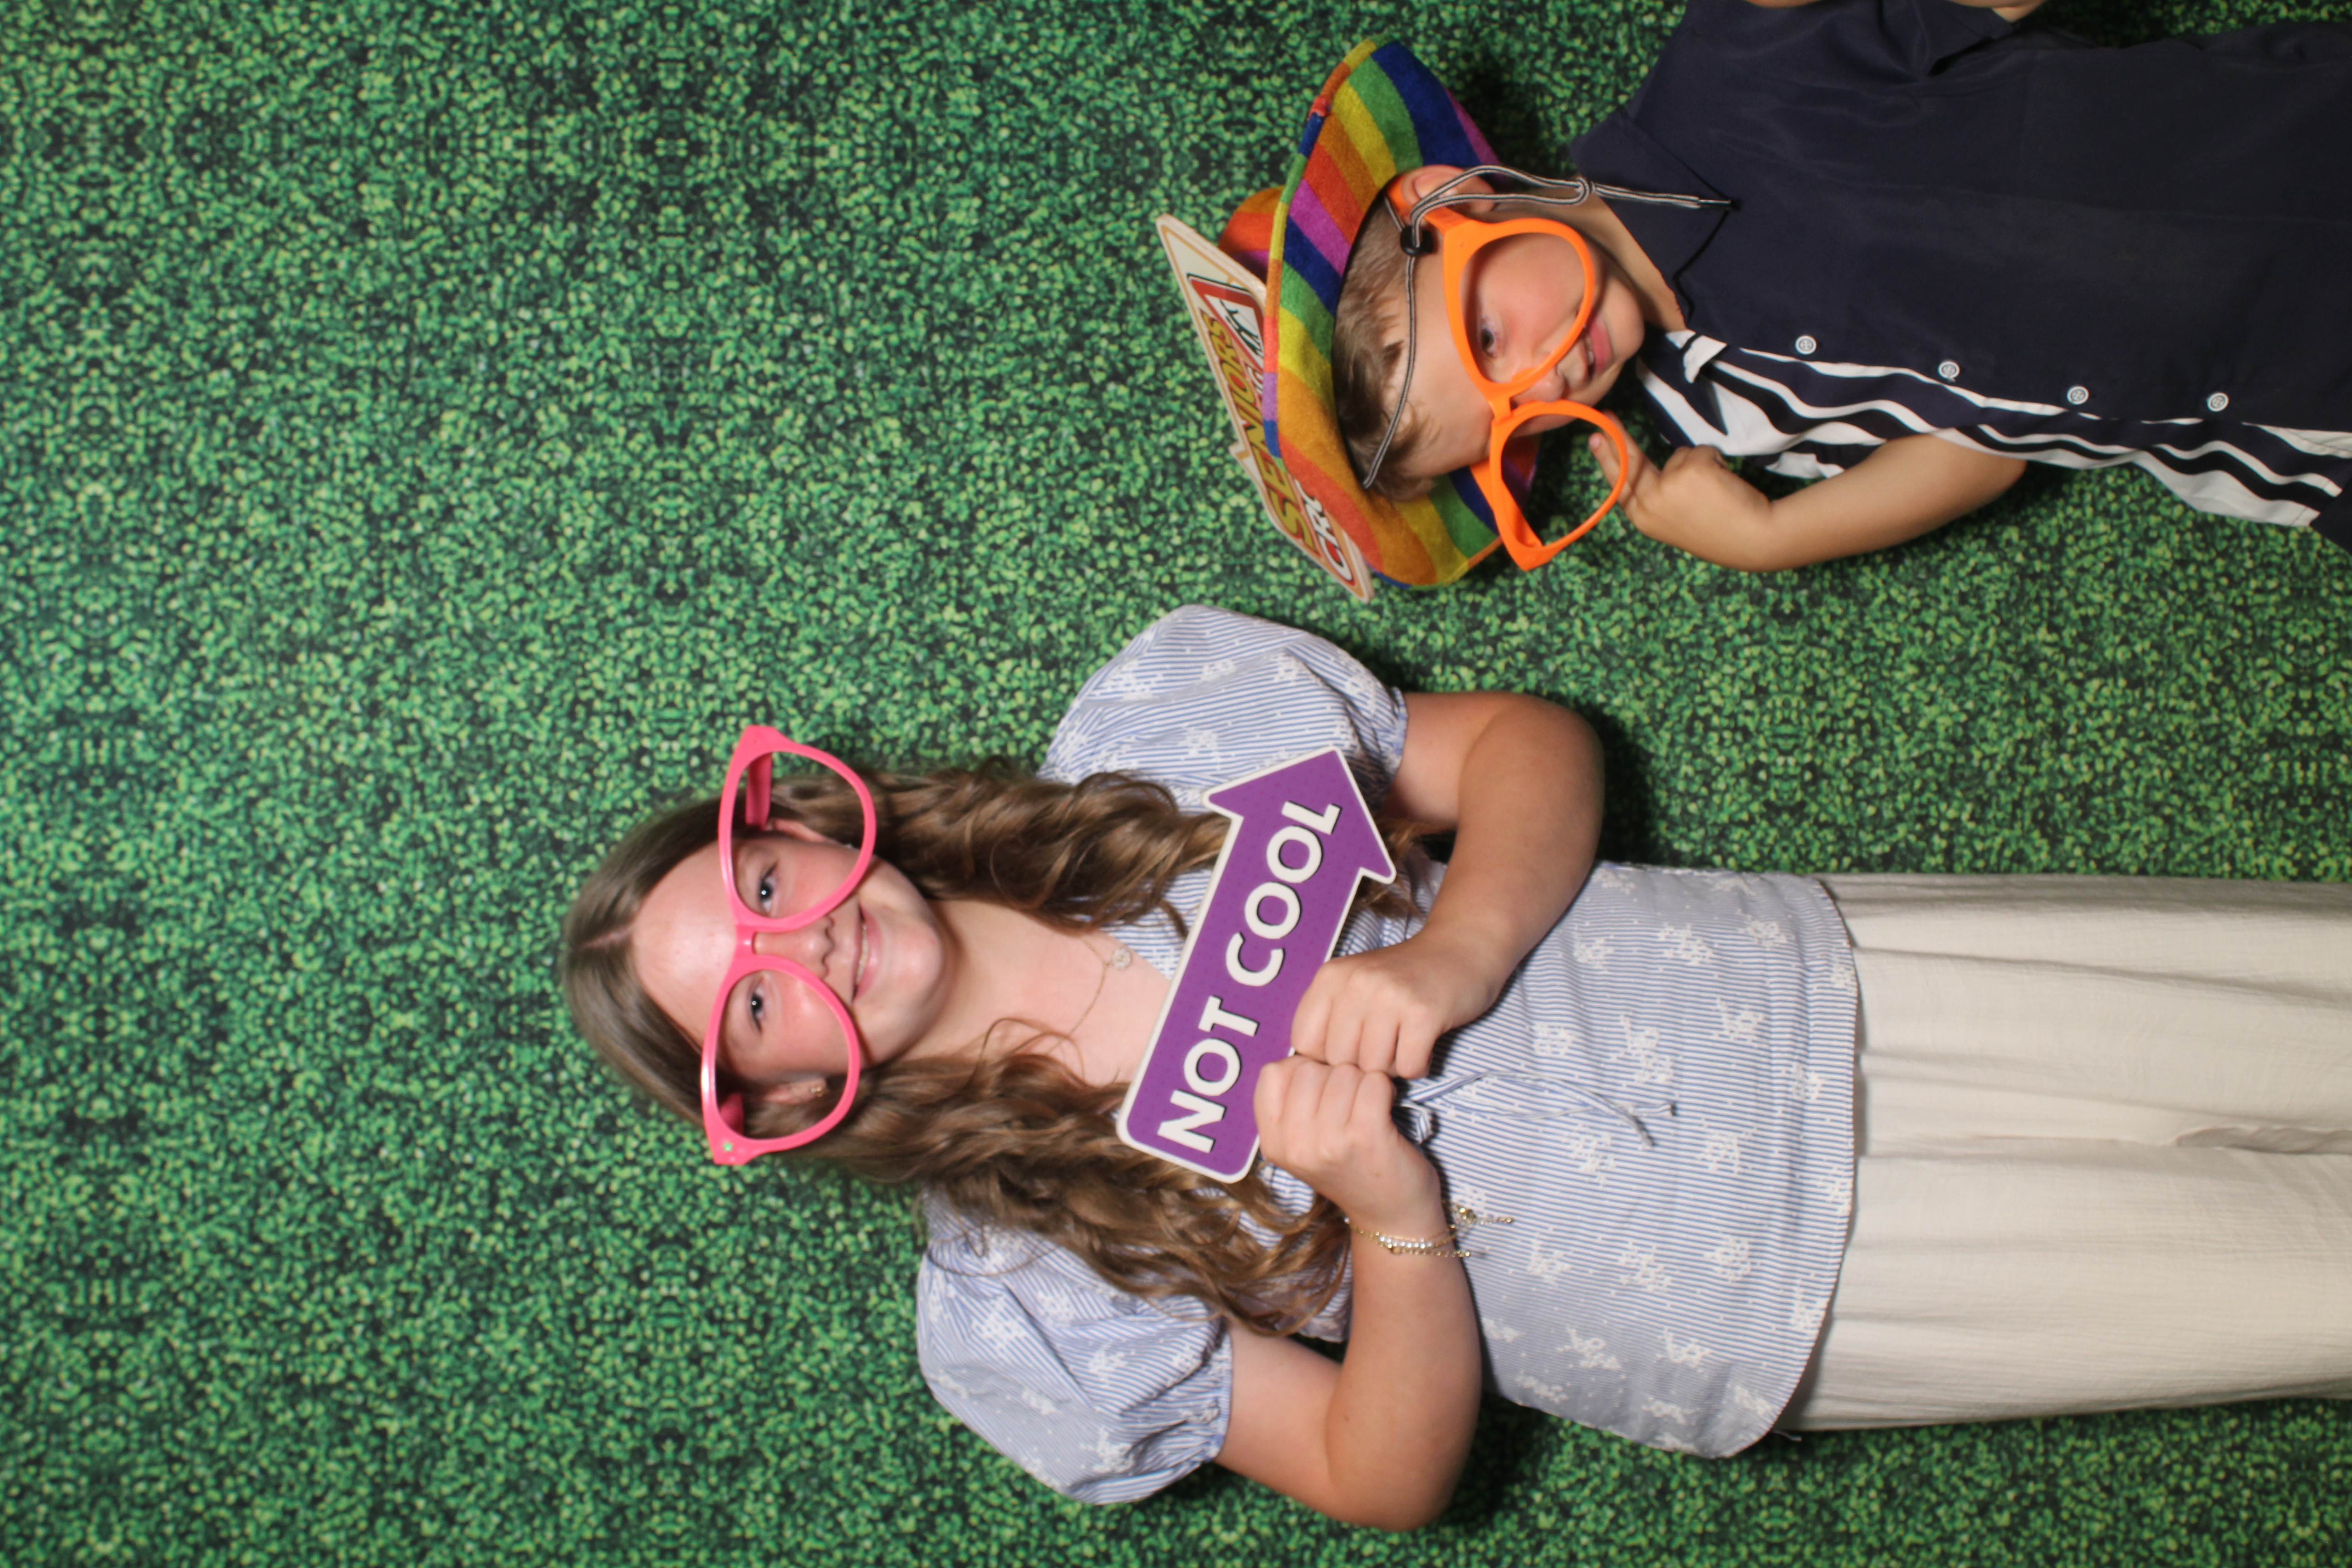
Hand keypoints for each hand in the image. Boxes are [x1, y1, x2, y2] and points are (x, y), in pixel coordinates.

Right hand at [1255, 1058, 1439, 1233]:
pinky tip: (1386, 1107)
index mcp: (1274, 1143)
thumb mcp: (1304, 1145)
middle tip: (1351, 1101)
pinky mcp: (1366, 1138)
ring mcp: (1329, 1143)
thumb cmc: (1351, 1169)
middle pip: (1309, 1068)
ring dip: (1362, 1081)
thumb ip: (1293, 1104)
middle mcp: (1295, 1145)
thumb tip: (1304, 1051)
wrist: (1390, 1217)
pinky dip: (1385, 1088)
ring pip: (1343, 1072)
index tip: (1321, 1089)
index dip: (1301, 1069)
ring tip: (1369, 1107)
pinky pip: (1373, 1082)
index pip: (1273, 1073)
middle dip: (1334, 1074)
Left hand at [1290, 928, 1499, 1079]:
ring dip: (1392, 1067)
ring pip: (1374, 1068)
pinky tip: (1424, 1045)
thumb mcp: (1355, 984)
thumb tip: (1311, 1071)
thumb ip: (1329, 1018)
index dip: (1327, 1056)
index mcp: (1331, 977)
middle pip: (1340, 1061)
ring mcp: (1389, 996)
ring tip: (1404, 1043)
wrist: (1460, 949)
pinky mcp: (1423, 1012)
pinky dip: (1418, 1065)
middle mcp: (1356, 983)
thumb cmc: (1403, 978)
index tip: (1351, 1046)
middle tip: (1385, 1046)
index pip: (1305, 1042)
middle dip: (1362, 1065)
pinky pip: (1408, 1067)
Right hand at [1589, 434, 1771, 556]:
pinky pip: (1701, 451)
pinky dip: (1715, 461)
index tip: (1596, 437)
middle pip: (1631, 461)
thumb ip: (1658, 496)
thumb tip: (1655, 466)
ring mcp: (1669, 485)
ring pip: (1678, 456)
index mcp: (1643, 517)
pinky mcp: (1692, 469)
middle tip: (1607, 415)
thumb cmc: (1716, 529)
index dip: (1606, 458)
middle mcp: (1650, 502)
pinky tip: (1724, 483)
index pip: (1618, 482)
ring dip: (1696, 465)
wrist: (1751, 539)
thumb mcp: (1674, 519)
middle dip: (1618, 436)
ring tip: (1713, 492)